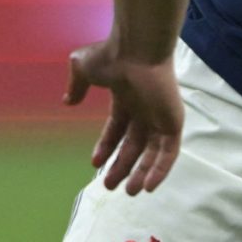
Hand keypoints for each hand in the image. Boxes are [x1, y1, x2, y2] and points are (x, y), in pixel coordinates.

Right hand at [64, 39, 182, 193]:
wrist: (136, 49)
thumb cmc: (111, 56)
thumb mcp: (83, 68)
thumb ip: (77, 86)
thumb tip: (68, 101)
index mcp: (126, 98)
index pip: (117, 130)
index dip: (106, 147)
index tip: (94, 164)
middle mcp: (145, 110)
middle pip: (134, 146)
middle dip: (121, 166)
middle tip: (109, 186)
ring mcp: (161, 117)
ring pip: (152, 154)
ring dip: (141, 174)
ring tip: (129, 192)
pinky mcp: (174, 123)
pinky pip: (169, 153)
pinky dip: (160, 170)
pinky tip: (149, 186)